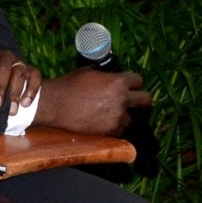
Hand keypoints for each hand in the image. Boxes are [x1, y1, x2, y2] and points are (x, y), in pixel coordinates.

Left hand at [0, 47, 41, 112]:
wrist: (4, 84)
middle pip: (4, 68)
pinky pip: (35, 77)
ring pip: (19, 73)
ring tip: (11, 111)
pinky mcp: (32, 71)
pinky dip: (31, 90)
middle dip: (0, 86)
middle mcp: (5, 56)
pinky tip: (25, 104)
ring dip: (15, 93)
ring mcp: (19, 63)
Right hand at [34, 67, 148, 135]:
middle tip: (135, 102)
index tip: (131, 86)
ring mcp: (117, 116)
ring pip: (131, 117)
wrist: (55, 104)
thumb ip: (106, 76)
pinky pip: (120, 130)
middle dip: (141, 100)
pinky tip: (104, 122)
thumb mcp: (90, 72)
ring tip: (110, 114)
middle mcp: (122, 99)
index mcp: (118, 82)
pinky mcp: (110, 130)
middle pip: (146, 100)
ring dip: (124, 115)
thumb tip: (111, 78)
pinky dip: (115, 127)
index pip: (139, 80)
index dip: (134, 83)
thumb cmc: (70, 85)